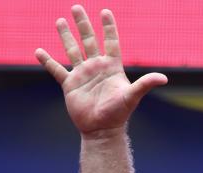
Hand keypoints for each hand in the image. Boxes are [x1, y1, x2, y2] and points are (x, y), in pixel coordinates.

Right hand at [35, 5, 167, 137]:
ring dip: (66, 36)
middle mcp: (96, 67)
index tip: (105, 11)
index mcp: (111, 67)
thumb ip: (145, 84)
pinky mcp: (70, 85)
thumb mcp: (132, 96)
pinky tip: (39, 51)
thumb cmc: (118, 114)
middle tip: (76, 7)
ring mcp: (82, 75)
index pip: (110, 41)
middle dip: (82, 24)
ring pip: (72, 50)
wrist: (101, 130)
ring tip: (60, 20)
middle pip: (88, 40)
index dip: (108, 27)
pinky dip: (47, 61)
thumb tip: (164, 78)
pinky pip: (57, 70)